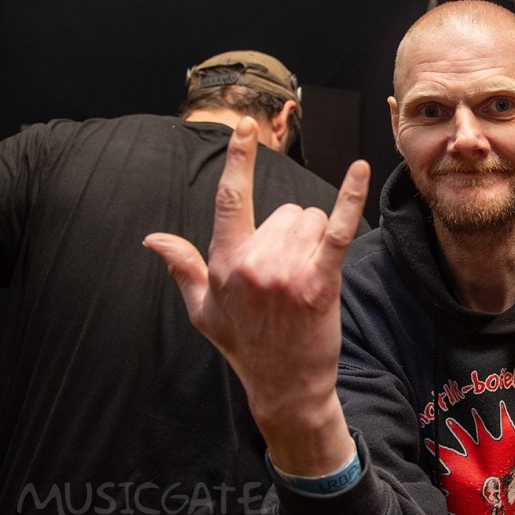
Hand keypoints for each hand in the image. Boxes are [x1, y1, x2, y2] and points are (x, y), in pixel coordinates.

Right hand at [143, 116, 369, 475]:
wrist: (285, 387)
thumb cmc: (245, 346)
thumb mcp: (203, 311)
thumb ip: (183, 267)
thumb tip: (153, 239)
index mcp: (224, 263)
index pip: (230, 199)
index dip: (238, 160)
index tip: (244, 127)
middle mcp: (253, 262)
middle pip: (286, 212)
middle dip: (291, 235)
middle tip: (288, 277)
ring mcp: (287, 272)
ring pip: (312, 221)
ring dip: (314, 242)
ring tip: (306, 280)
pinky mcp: (320, 281)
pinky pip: (338, 229)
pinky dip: (351, 198)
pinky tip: (360, 171)